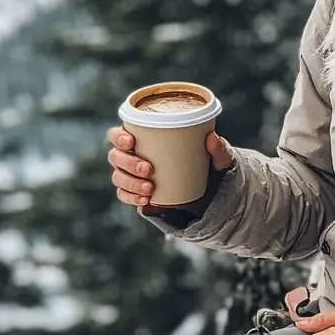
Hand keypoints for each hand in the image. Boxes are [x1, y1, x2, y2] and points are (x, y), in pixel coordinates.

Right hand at [106, 127, 233, 206]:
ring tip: (149, 189)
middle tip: (148, 169)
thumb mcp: (217, 157)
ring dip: (130, 182)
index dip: (118, 136)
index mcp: (144, 138)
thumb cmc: (206, 161)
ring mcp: (132, 174)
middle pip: (115, 156)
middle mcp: (133, 155)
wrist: (206, 187)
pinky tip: (145, 200)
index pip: (119, 134)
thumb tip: (212, 138)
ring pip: (118, 177)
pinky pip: (124, 195)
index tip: (131, 141)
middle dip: (128, 163)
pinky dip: (131, 198)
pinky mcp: (135, 192)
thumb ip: (218, 148)